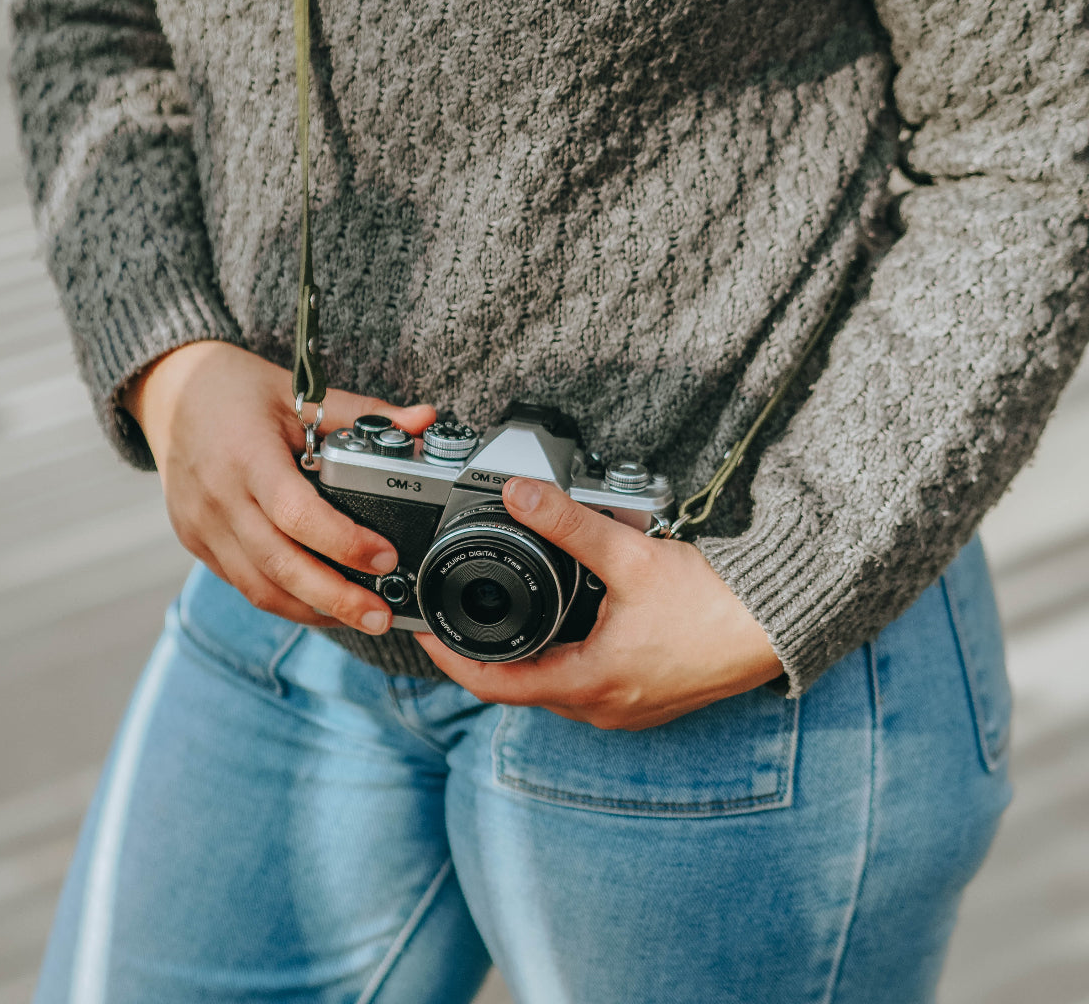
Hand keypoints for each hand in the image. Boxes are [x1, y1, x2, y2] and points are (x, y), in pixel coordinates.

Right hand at [124, 340, 435, 633]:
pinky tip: (323, 605)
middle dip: (334, 597)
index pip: (296, 512)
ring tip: (361, 618)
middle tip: (382, 616)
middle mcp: (219, 497)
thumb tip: (424, 421)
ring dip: (312, 610)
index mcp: (247, 455)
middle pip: (278, 565)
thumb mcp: (301, 393)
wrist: (168, 393)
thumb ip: (364, 413)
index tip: (386, 557)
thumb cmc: (237, 391)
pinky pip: (243, 584)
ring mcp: (202, 525)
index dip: (342, 541)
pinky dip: (285, 600)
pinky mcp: (196, 542)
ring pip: (258, 587)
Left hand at [416, 477, 783, 729]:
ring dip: (528, 657)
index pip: (494, 685)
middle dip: (485, 655)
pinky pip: (585, 684)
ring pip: (554, 687)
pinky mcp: (645, 697)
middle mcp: (603, 707)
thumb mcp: (630, 557)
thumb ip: (568, 523)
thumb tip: (517, 493)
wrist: (777, 627)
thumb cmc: (715, 605)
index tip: (424, 632)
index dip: (450, 659)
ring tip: (505, 614)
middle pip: (520, 688)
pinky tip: (568, 626)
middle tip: (458, 616)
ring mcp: (626, 707)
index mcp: (590, 684)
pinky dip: (563, 658)